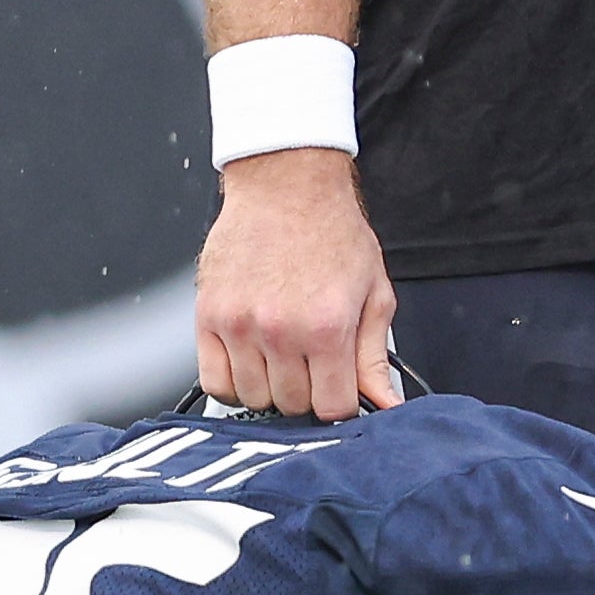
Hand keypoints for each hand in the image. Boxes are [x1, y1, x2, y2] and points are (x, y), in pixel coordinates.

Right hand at [197, 151, 401, 420]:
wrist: (285, 186)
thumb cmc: (331, 232)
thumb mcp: (374, 293)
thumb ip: (375, 356)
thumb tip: (386, 403)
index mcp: (327, 326)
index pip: (331, 408)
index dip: (339, 404)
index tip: (338, 389)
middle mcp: (280, 330)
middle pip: (291, 407)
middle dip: (307, 393)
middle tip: (311, 364)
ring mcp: (240, 325)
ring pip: (252, 399)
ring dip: (270, 387)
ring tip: (281, 356)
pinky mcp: (209, 316)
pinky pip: (214, 381)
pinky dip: (233, 382)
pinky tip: (251, 360)